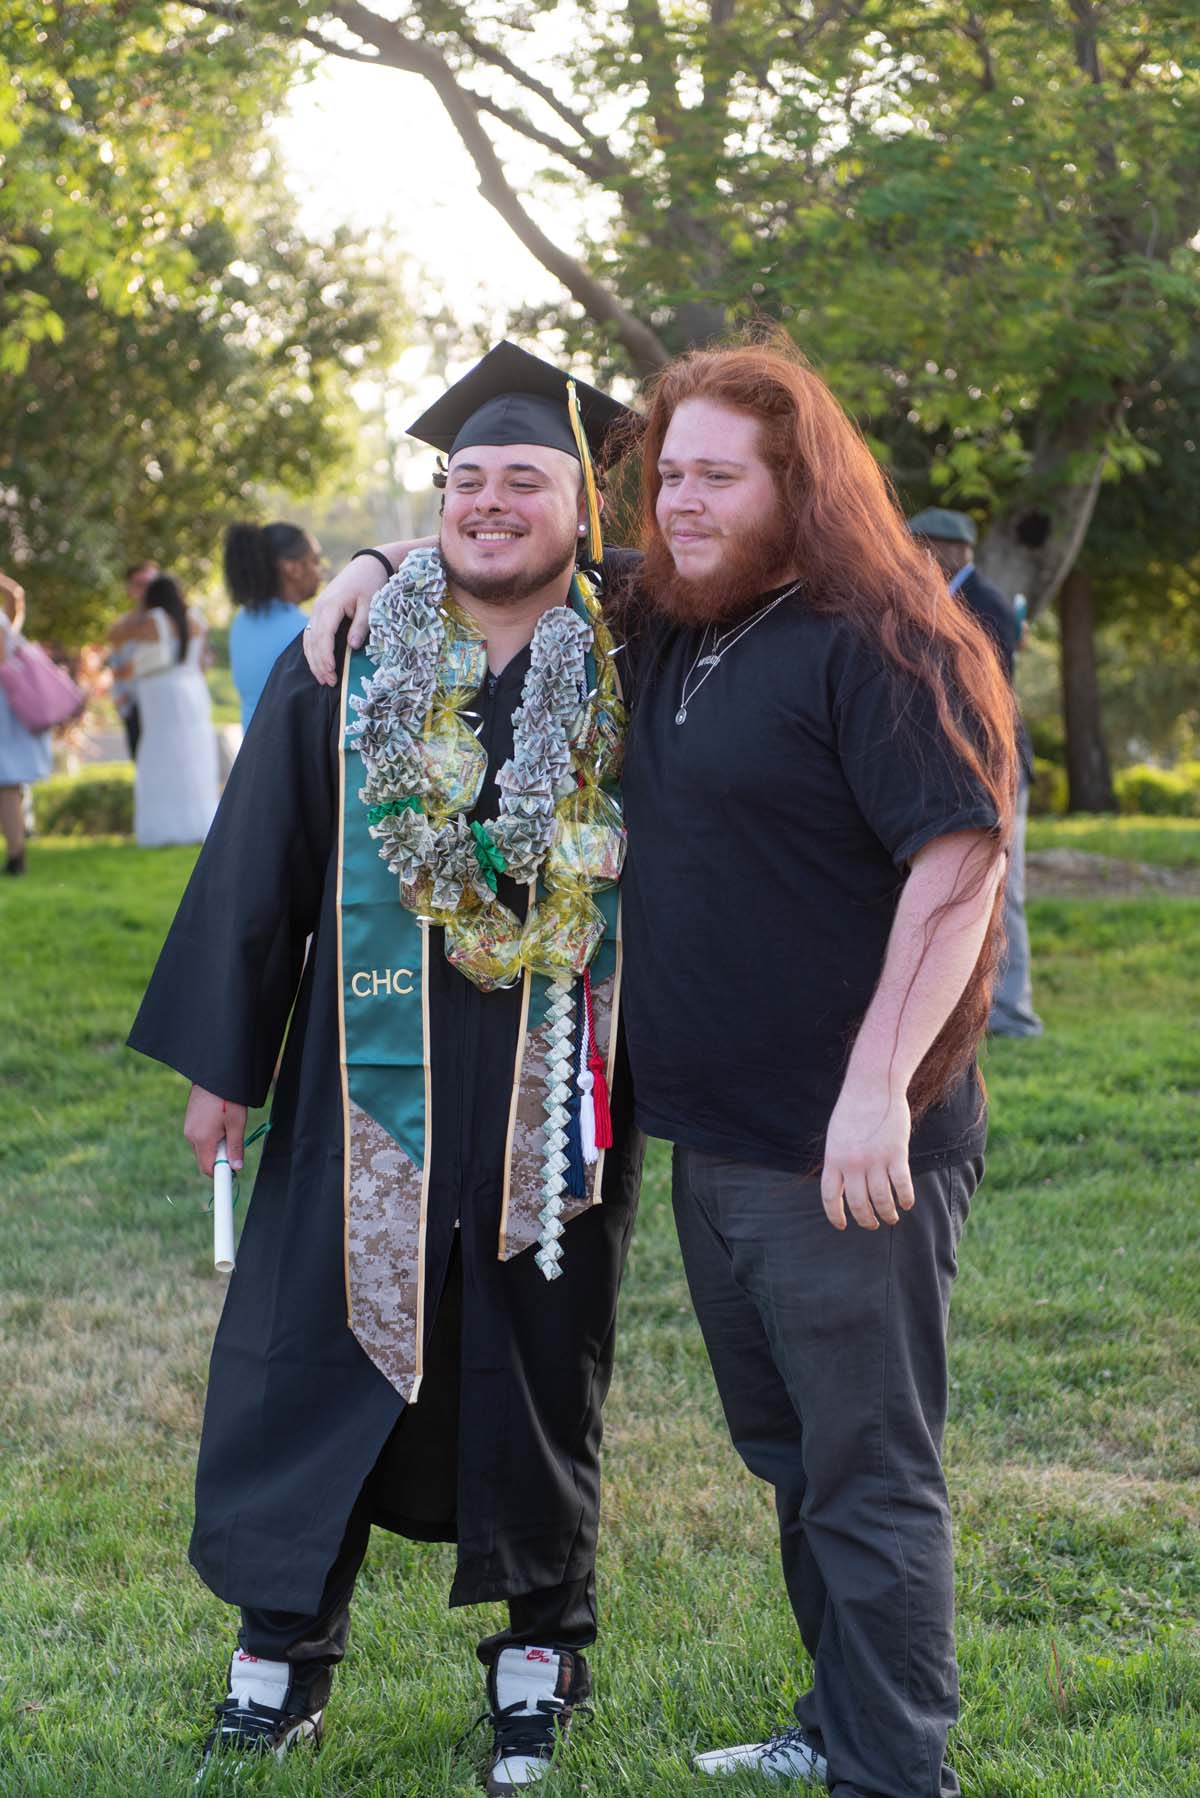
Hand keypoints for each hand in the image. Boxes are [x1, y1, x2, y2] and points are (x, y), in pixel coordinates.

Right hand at [184, 1085, 245, 1178]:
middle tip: (234, 1140)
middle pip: (204, 1159)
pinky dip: (210, 1136)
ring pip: (202, 1148)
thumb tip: (236, 1168)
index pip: (208, 1169)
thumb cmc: (227, 1097)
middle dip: (219, 1157)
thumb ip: (235, 1147)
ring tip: (228, 1125)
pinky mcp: (189, 1121)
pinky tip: (220, 1121)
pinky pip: (199, 1137)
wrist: (214, 1074)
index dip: (220, 1174)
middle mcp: (190, 1135)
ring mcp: (188, 1128)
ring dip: (215, 1145)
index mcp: (202, 1139)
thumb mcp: (237, 1123)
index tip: (232, 1173)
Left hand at [820, 1080, 913, 1230]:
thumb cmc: (853, 1110)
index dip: (835, 1214)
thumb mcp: (837, 1136)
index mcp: (833, 1159)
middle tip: (872, 1224)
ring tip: (891, 1218)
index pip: (830, 1196)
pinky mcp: (895, 1153)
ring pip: (881, 1198)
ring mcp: (874, 1159)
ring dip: (887, 1213)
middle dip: (866, 1219)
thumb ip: (839, 1160)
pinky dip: (905, 1198)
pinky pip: (901, 1184)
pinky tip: (907, 1204)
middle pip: (858, 1203)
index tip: (842, 1225)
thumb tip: (843, 1185)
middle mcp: (852, 1163)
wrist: (871, 1086)